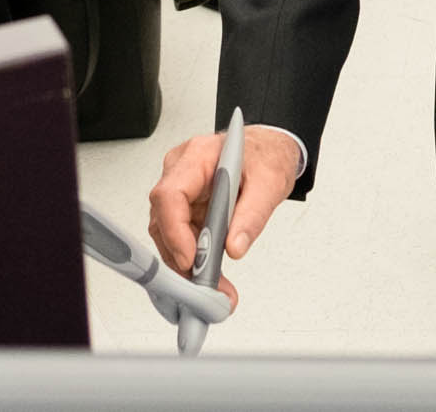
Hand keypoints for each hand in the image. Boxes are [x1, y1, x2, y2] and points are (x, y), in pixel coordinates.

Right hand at [147, 125, 304, 304]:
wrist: (270, 149)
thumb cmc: (267, 155)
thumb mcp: (270, 182)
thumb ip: (253, 215)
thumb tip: (235, 246)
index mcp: (198, 156)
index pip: (170, 194)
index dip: (175, 231)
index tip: (190, 259)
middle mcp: (182, 171)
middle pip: (164, 219)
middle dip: (182, 256)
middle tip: (207, 284)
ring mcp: (182, 190)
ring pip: (168, 233)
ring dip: (187, 263)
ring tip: (215, 286)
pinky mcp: (186, 207)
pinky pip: (180, 236)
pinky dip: (194, 258)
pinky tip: (210, 274)